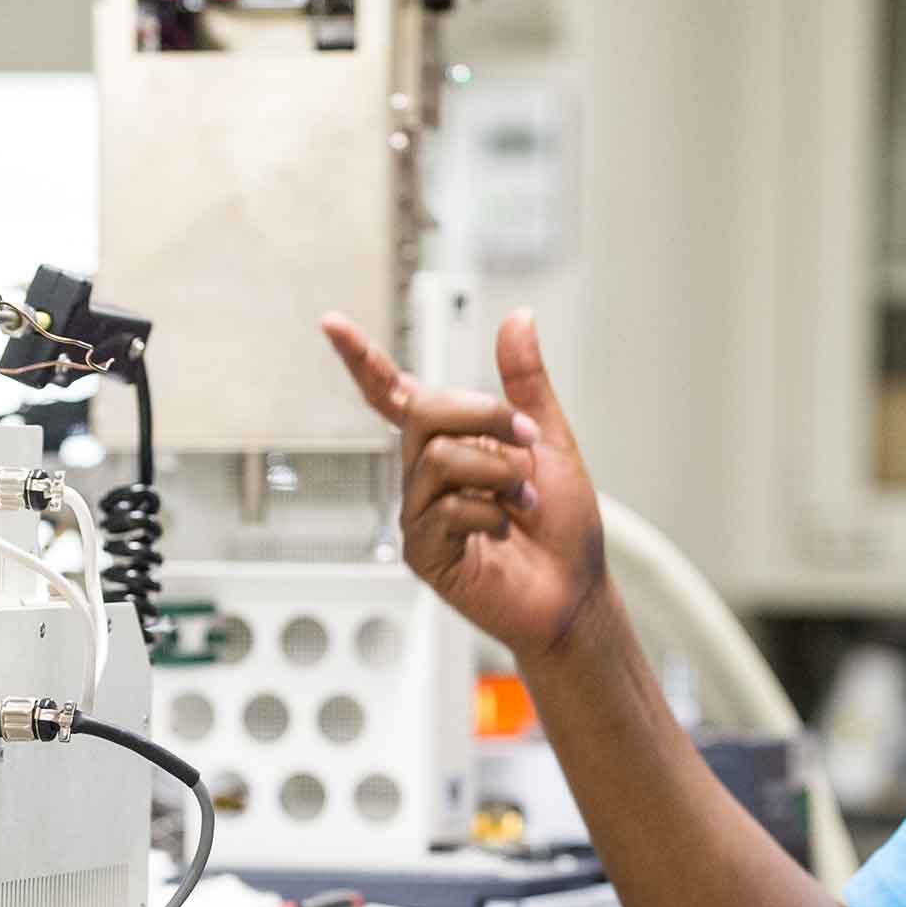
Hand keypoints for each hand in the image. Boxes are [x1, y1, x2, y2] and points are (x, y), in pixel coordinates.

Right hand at [321, 309, 608, 657]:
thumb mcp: (550, 440)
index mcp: (448, 442)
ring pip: (439, 459)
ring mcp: (419, 513)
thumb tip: (518, 317)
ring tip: (525, 500)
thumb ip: (526, 383)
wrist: (575, 589)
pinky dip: (490, 514)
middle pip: (424, 414)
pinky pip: (445, 510)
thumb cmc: (561, 524)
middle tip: (528, 440)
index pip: (394, 394)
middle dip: (484, 417)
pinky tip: (504, 531)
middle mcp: (425, 475)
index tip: (330, 323)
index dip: (362, 360)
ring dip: (499, 472)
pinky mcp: (421, 552)